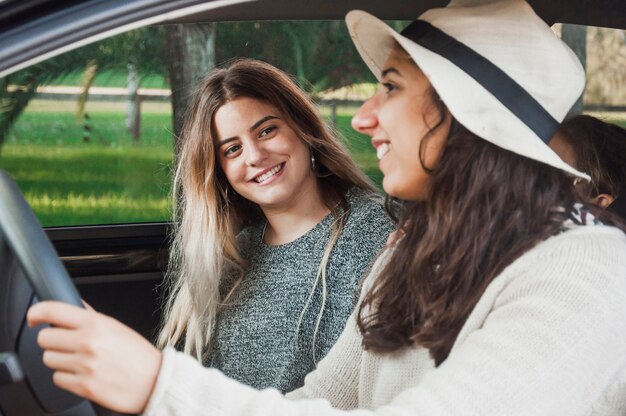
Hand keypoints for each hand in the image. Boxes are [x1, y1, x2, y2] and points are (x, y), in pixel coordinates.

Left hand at [27, 301, 161, 413]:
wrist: (155, 381)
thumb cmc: (138, 355)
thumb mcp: (117, 327)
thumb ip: (91, 317)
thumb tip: (72, 307)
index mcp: (96, 324)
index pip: (53, 311)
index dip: (36, 312)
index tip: (34, 317)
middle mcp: (88, 343)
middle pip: (44, 338)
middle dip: (53, 341)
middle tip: (66, 344)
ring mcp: (84, 366)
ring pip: (48, 359)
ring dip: (60, 360)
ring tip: (79, 360)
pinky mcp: (83, 386)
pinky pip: (57, 379)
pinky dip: (66, 377)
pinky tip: (83, 374)